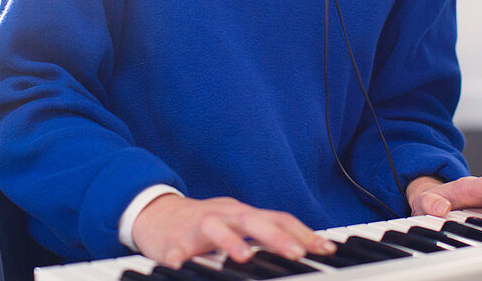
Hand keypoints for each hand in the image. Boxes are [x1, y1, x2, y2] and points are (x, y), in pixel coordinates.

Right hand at [130, 194, 335, 268]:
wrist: (156, 214)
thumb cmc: (204, 225)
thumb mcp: (237, 226)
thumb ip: (265, 235)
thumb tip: (303, 246)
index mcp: (243, 215)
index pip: (277, 218)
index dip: (302, 232)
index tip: (325, 249)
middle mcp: (224, 216)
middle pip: (251, 220)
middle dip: (275, 237)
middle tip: (297, 254)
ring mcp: (196, 226)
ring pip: (214, 227)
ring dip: (228, 242)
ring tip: (243, 258)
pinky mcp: (171, 241)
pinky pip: (173, 250)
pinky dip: (177, 258)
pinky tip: (178, 266)